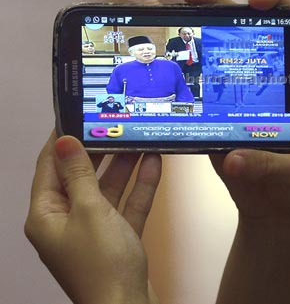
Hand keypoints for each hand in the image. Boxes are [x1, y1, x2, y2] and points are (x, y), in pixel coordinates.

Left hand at [25, 132, 160, 303]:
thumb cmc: (102, 264)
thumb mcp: (89, 210)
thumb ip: (80, 174)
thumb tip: (66, 142)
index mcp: (46, 215)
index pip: (49, 167)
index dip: (62, 140)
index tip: (77, 113)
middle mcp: (66, 221)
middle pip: (82, 176)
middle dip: (101, 149)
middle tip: (117, 121)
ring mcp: (94, 230)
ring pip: (108, 189)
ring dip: (125, 165)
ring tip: (141, 137)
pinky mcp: (118, 237)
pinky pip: (128, 205)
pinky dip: (140, 186)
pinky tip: (154, 163)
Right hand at [176, 0, 289, 223]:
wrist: (275, 209)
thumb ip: (276, 166)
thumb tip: (235, 157)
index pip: (287, 30)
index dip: (275, 6)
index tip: (256, 2)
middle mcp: (263, 79)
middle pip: (240, 29)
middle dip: (215, 3)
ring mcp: (232, 93)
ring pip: (210, 49)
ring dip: (185, 25)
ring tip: (157, 7)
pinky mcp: (209, 112)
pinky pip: (190, 82)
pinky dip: (170, 63)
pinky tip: (150, 49)